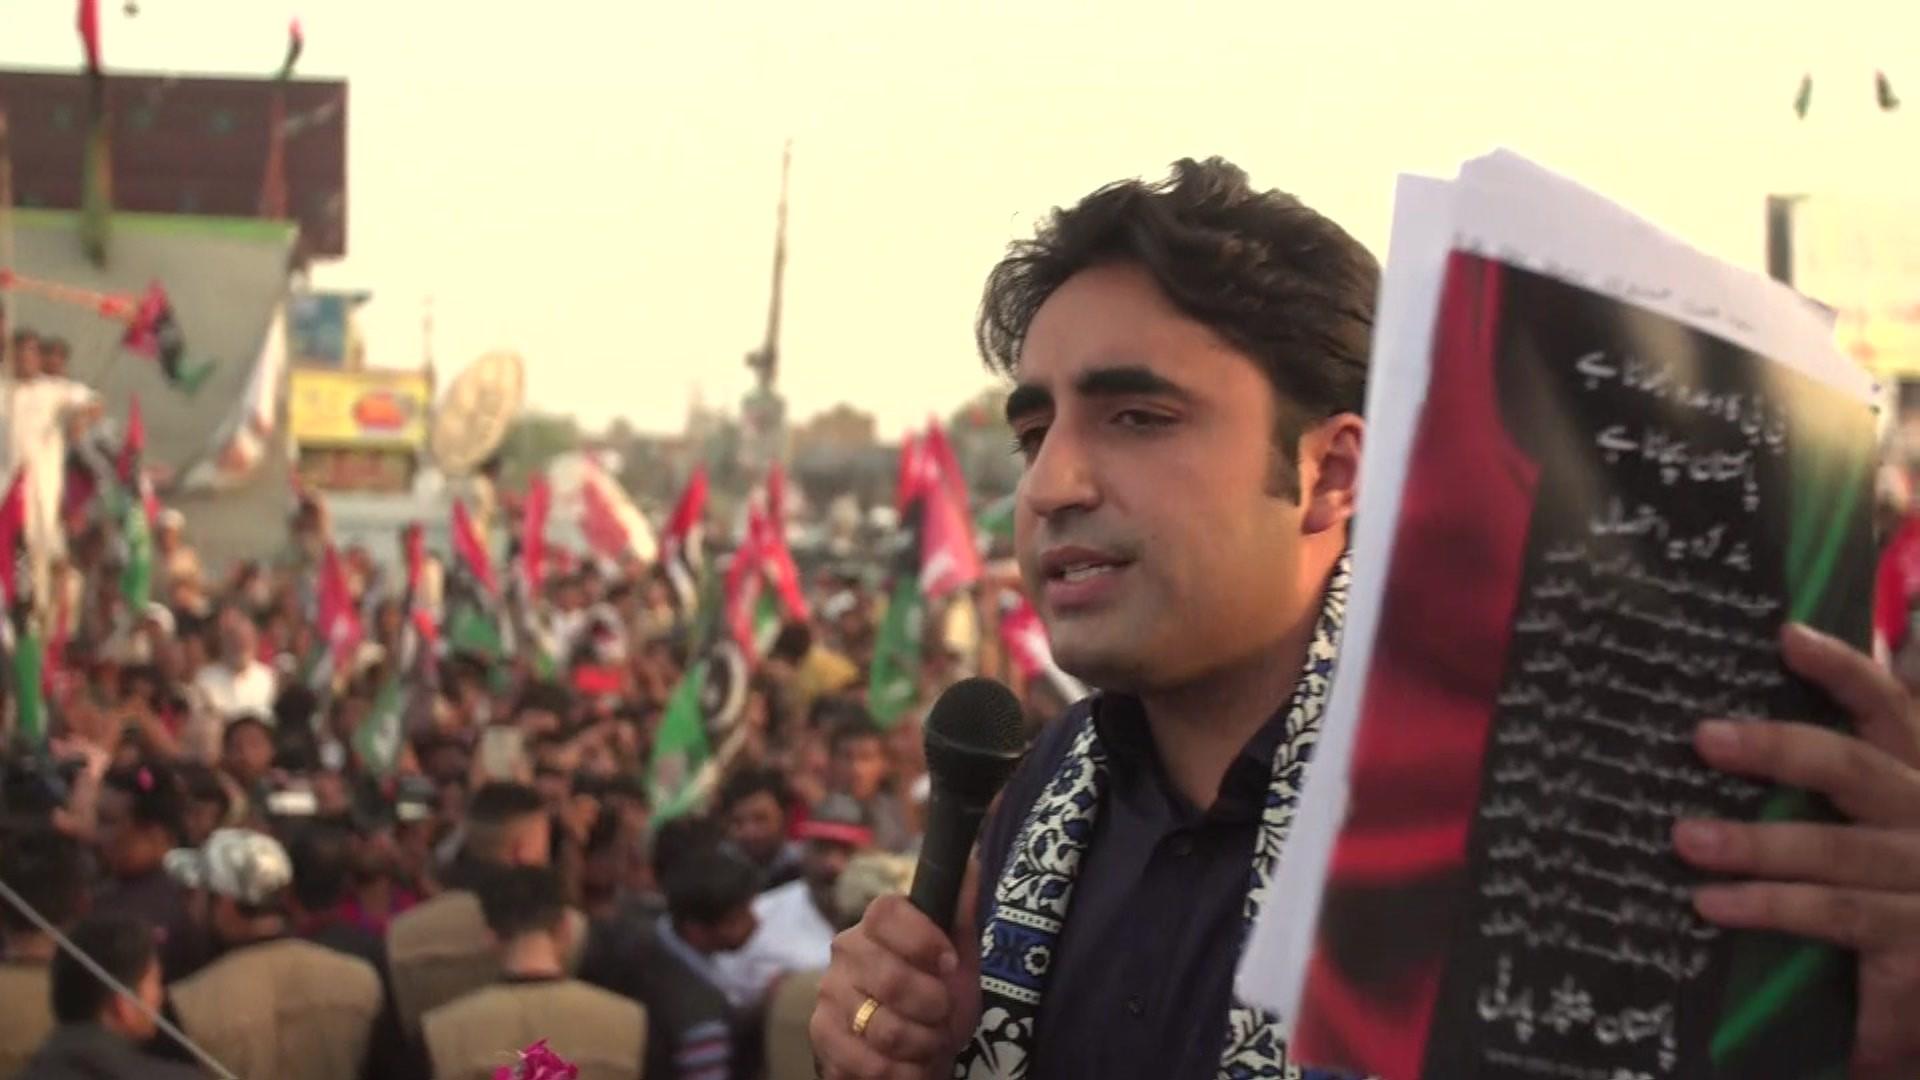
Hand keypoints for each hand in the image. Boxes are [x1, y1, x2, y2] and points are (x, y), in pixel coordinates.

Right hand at [810, 870, 980, 1079]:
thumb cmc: (938, 995)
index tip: (949, 964)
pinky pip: (870, 1065)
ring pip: (884, 1028)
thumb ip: (960, 913)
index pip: (886, 913)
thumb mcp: (960, 955)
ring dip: (923, 1044)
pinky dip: (905, 1073)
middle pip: (891, 979)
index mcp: (877, 924)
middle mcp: (845, 953)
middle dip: (934, 1008)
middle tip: (943, 1015)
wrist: (917, 1048)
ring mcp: (829, 997)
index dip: (923, 940)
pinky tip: (912, 1066)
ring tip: (930, 1042)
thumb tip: (968, 863)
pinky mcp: (823, 1040)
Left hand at [1674, 624, 1919, 1077]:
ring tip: (1684, 838)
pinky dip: (1771, 907)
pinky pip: (1836, 915)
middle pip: (1854, 771)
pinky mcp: (1919, 940)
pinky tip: (1711, 905)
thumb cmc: (1902, 887)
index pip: (1889, 707)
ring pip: (1835, 850)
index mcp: (1915, 774)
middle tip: (1703, 738)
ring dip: (1756, 844)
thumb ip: (1838, 774)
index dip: (1843, 669)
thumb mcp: (1880, 821)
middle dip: (1779, 750)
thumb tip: (1740, 710)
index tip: (1787, 637)